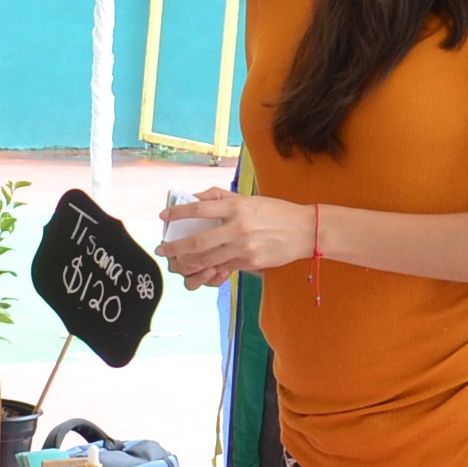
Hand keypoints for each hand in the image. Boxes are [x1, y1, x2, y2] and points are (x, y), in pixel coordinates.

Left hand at [160, 187, 312, 288]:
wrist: (305, 230)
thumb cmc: (276, 211)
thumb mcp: (249, 199)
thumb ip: (220, 197)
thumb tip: (194, 198)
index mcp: (237, 207)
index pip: (199, 209)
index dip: (178, 213)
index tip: (163, 217)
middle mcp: (238, 228)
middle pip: (198, 241)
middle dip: (176, 247)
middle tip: (162, 249)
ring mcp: (244, 248)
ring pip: (208, 259)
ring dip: (188, 263)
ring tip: (177, 262)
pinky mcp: (250, 262)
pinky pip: (224, 267)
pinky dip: (209, 269)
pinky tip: (199, 268)